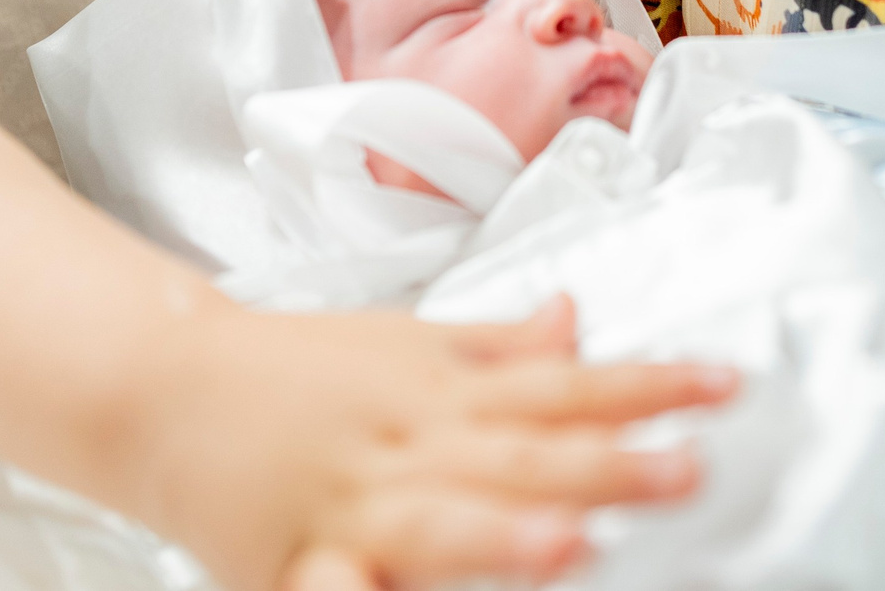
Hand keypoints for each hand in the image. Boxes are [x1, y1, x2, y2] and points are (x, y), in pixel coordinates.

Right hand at [144, 296, 734, 590]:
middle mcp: (405, 445)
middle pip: (519, 456)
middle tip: (685, 469)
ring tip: (572, 546)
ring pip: (435, 526)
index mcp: (440, 389)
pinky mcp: (289, 568)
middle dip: (605, 467)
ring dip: (503, 539)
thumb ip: (501, 349)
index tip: (724, 388)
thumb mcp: (407, 343)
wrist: (160, 388)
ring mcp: (348, 508)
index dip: (647, 387)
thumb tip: (579, 318)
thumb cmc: (294, 369)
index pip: (563, 386)